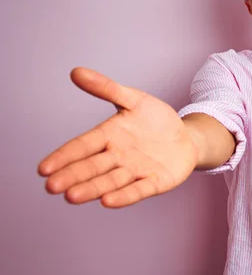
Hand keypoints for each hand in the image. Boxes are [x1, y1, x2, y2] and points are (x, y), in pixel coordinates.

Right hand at [38, 68, 198, 207]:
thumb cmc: (155, 119)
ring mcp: (136, 171)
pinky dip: (124, 196)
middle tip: (51, 187)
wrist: (185, 137)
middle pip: (92, 167)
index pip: (82, 146)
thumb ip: (107, 88)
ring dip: (92, 188)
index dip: (64, 156)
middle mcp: (118, 156)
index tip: (43, 169)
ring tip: (72, 196)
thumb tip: (76, 72)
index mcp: (109, 136)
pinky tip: (107, 202)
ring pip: (110, 181)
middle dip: (72, 176)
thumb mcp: (134, 99)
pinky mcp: (156, 182)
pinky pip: (138, 190)